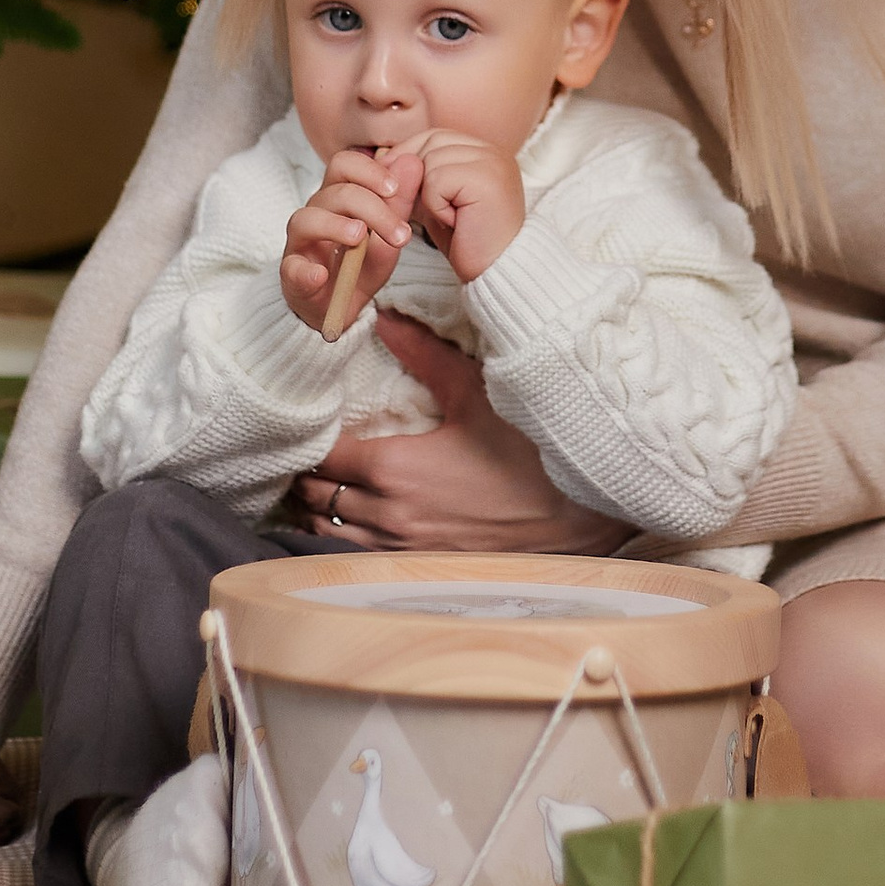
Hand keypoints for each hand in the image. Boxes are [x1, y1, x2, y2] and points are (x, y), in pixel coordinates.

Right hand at [279, 145, 422, 333]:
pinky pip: (291, 268)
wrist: (342, 307)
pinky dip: (305, 271)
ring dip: (336, 226)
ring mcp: (300, 243)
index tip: (395, 190)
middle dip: (372, 208)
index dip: (369, 171)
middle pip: (335, 192)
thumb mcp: (388, 235)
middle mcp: (315, 212)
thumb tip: (412, 161)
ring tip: (359, 238)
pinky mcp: (292, 275)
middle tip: (400, 234)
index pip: (344, 164)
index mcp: (337, 197)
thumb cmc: (361, 264)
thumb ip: (400, 202)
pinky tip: (321, 275)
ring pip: (307, 220)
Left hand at [292, 313, 628, 553]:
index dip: (310, 434)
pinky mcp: (417, 567)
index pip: (322, 453)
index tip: (313, 415)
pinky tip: (356, 514)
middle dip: (309, 469)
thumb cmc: (529, 455)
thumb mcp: (478, 394)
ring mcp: (400, 548)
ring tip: (327, 478)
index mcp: (393, 469)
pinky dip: (343, 533)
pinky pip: (357, 552)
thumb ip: (424, 355)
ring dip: (321, 504)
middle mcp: (387, 514)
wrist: (575, 518)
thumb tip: (384, 319)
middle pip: (316, 494)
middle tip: (314, 443)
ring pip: (329, 529)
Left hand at [412, 127, 525, 284]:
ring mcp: (492, 162)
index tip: (397, 186)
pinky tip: (455, 222)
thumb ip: (420, 176)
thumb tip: (384, 156)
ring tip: (449, 217)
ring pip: (431, 159)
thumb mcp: (439, 202)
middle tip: (425, 209)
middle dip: (415, 173)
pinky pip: (437, 179)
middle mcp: (493, 151)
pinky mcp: (486, 178)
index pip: (436, 136)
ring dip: (428, 194)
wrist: (497, 273)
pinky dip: (435, 205)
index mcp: (486, 152)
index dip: (410, 157)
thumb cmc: (469, 243)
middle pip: (432, 141)